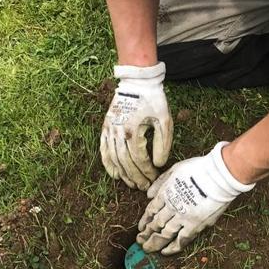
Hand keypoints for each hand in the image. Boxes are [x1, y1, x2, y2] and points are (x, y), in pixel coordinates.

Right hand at [100, 62, 172, 189]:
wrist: (137, 82)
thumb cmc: (153, 100)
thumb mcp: (165, 120)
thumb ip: (163, 143)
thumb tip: (159, 163)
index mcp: (132, 130)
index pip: (139, 159)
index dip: (146, 171)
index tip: (154, 177)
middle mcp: (118, 132)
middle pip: (125, 162)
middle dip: (135, 176)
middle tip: (143, 187)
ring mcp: (109, 129)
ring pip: (113, 158)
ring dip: (122, 173)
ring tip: (131, 184)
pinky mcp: (105, 127)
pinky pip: (103, 149)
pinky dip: (108, 163)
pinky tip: (114, 174)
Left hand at [137, 142, 254, 254]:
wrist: (219, 177)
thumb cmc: (200, 169)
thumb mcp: (175, 169)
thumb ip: (161, 182)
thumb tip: (148, 195)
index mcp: (166, 193)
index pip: (151, 210)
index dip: (144, 220)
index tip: (140, 228)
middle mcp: (171, 207)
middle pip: (155, 223)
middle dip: (146, 234)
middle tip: (140, 241)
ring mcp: (183, 218)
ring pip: (164, 234)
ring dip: (154, 242)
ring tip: (147, 249)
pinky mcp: (195, 226)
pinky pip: (181, 240)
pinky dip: (172, 247)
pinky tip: (165, 252)